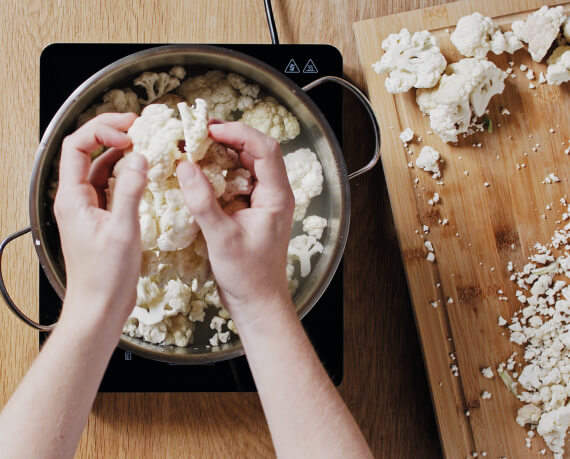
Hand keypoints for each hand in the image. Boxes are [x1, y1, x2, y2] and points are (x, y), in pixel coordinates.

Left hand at [54, 112, 146, 333]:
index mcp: (72, 198)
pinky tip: (145, 173)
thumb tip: (140, 157)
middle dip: (111, 134)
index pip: (77, 147)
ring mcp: (89, 208)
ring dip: (121, 153)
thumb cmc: (106, 275)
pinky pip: (112, 187)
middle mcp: (77, 199)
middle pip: (87, 152)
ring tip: (145, 144)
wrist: (100, 308)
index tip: (130, 133)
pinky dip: (127, 175)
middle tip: (139, 127)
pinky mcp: (102, 219)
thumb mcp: (123, 230)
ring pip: (101, 169)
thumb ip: (131, 191)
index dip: (101, 131)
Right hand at [176, 121, 293, 324]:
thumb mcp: (221, 238)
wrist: (257, 302)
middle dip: (229, 137)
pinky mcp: (251, 210)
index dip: (239, 133)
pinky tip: (200, 170)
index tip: (210, 130)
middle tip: (198, 131)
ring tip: (196, 144)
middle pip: (256, 152)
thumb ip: (202, 202)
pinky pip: (237, 181)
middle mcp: (274, 194)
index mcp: (277, 196)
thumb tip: (184, 166)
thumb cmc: (247, 275)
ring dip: (223, 153)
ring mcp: (263, 201)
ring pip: (246, 165)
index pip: (265, 149)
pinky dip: (220, 171)